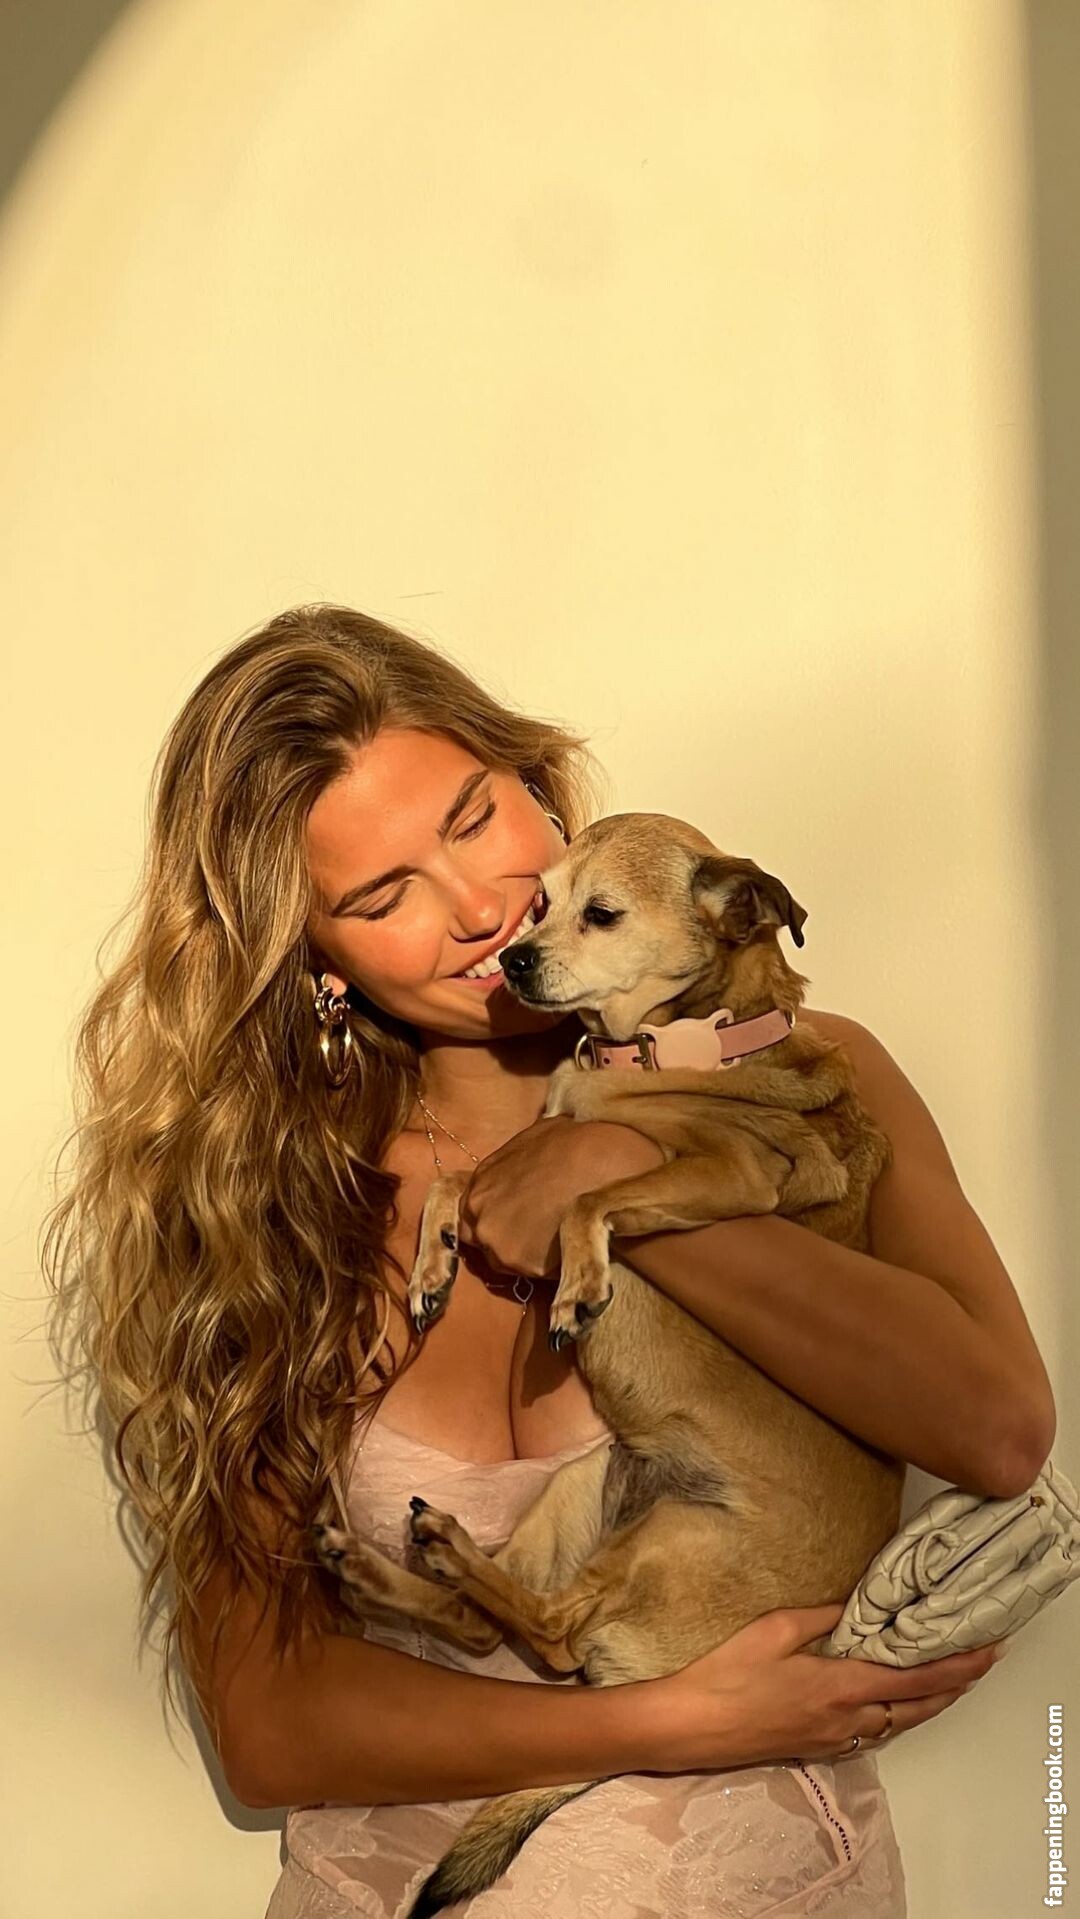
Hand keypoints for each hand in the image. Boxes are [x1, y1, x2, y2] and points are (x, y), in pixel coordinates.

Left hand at [458, 1116, 664, 1278]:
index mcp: (481, 1181)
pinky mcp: (522, 1264)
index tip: (514, 1220)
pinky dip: (546, 1267)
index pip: (472, 1211)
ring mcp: (498, 1242)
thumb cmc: (577, 1145)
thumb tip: (532, 1157)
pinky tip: (567, 1251)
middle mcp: (480, 1213)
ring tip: (554, 1244)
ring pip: (504, 1261)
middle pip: (480, 1239)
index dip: (495, 1216)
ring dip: (523, 1255)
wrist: (604, 1167)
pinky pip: (531, 1273)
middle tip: (532, 1236)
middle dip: (502, 1238)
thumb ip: (519, 1158)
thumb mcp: (538, 1136)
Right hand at [648, 1602, 1003, 1771]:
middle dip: (955, 1686)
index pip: (915, 1678)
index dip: (956, 1666)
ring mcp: (834, 1739)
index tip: (987, 1651)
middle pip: (918, 1708)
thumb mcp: (774, 1630)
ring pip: (899, 1725)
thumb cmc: (728, 1674)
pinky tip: (895, 1703)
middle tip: (982, 1662)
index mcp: (841, 1687)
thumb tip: (855, 1608)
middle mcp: (848, 1720)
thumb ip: (821, 1618)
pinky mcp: (817, 1749)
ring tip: (950, 1680)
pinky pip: (874, 1734)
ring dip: (929, 1704)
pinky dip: (899, 1716)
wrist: (692, 1727)